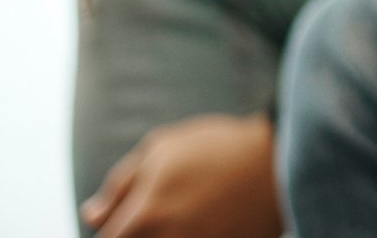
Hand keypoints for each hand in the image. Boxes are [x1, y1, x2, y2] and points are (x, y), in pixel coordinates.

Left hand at [80, 112, 280, 237]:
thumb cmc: (219, 148)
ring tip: (188, 214)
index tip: (125, 219)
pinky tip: (206, 222)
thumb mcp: (163, 148)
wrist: (284, 161)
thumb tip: (92, 215)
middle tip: (164, 212)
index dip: (113, 228)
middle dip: (139, 231)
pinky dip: (195, 234)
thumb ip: (120, 183)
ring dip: (167, 232)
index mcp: (144, 217)